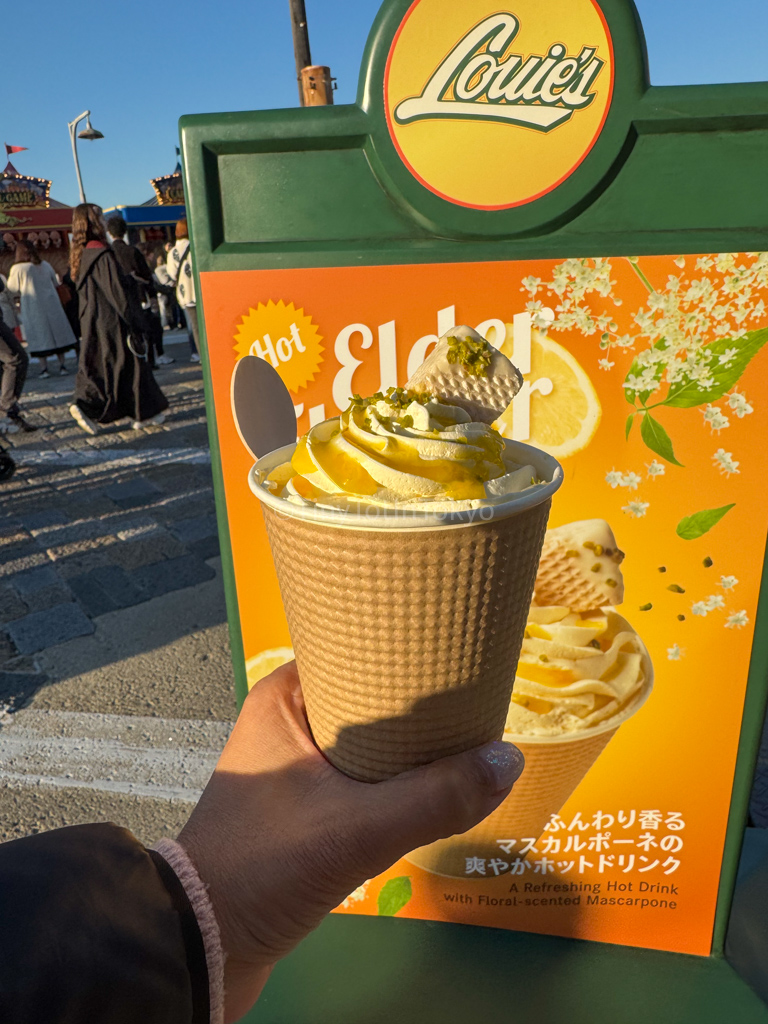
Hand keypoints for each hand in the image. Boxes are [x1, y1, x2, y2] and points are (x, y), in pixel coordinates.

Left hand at [178, 662, 523, 1022]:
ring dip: (411, 749)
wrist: (202, 945)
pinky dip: (395, 781)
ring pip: (371, 741)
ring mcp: (296, 764)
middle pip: (372, 695)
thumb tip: (509, 760)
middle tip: (477, 701)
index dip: (407, 649)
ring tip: (467, 740)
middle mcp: (289, 720)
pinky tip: (433, 788)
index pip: (357, 648)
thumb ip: (433, 798)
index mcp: (286, 697)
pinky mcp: (305, 806)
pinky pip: (363, 777)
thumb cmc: (263, 865)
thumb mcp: (354, 830)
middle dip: (420, 704)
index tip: (460, 651)